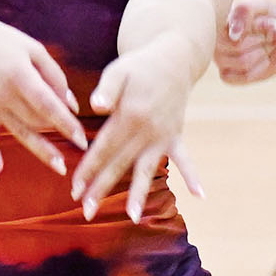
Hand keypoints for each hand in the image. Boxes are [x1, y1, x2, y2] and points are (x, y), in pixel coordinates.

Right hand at [0, 14, 86, 177]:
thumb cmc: (2, 39)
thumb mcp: (34, 49)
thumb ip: (55, 76)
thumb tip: (72, 105)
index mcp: (21, 75)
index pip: (49, 107)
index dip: (68, 125)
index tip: (83, 141)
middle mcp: (4, 93)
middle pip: (38, 121)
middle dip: (58, 131)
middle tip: (78, 142)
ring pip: (19, 132)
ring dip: (40, 150)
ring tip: (59, 167)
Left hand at [70, 35, 201, 222]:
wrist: (174, 58)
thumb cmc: (140, 65)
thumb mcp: (119, 69)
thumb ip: (107, 88)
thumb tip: (96, 106)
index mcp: (130, 115)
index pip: (104, 148)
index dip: (88, 168)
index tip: (75, 188)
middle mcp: (147, 130)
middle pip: (120, 164)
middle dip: (102, 188)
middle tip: (86, 211)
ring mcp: (163, 136)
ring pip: (147, 169)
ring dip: (139, 194)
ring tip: (132, 217)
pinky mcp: (175, 136)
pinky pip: (185, 159)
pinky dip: (193, 176)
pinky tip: (200, 196)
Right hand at [216, 0, 275, 83]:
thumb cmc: (264, 15)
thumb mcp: (258, 4)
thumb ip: (245, 11)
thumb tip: (234, 36)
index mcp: (215, 21)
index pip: (235, 29)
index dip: (259, 28)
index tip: (274, 23)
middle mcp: (213, 40)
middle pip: (240, 47)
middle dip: (264, 40)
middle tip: (275, 33)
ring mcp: (219, 59)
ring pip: (244, 62)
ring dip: (265, 52)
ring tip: (273, 43)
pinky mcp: (227, 75)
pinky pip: (245, 76)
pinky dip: (263, 66)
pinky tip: (269, 56)